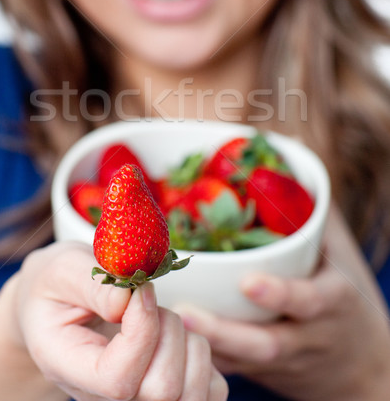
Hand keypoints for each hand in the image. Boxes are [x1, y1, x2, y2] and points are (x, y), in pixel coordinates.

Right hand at [12, 241, 227, 400]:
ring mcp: (136, 398)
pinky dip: (203, 354)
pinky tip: (176, 333)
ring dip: (187, 341)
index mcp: (69, 368)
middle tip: (148, 300)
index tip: (139, 292)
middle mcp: (102, 397)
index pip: (118, 381)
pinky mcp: (167, 391)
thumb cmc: (58, 283)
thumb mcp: (62, 269)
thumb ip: (91, 282)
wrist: (57, 300)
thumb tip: (128, 300)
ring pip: (190, 393)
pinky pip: (210, 389)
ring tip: (161, 318)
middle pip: (161, 391)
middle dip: (168, 331)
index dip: (142, 333)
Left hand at [174, 206, 389, 400]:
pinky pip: (233, 371)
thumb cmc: (341, 293)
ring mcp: (283, 363)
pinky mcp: (262, 374)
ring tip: (167, 325)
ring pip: (242, 363)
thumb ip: (312, 210)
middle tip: (184, 313)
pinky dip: (204, 360)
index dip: (281, 294)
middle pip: (266, 345)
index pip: (310, 302)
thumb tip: (287, 152)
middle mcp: (306, 337)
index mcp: (329, 302)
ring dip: (204, 347)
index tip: (249, 282)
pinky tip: (170, 344)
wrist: (360, 365)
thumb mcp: (338, 253)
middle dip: (226, 333)